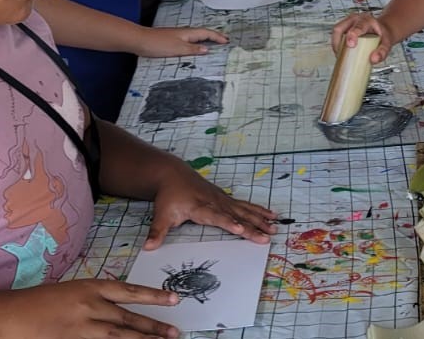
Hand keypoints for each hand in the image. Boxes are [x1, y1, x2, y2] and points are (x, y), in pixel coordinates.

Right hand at [6, 279, 181, 338]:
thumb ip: (96, 300)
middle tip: (175, 333)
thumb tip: (122, 311)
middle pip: (128, 319)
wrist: (9, 315)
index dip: (153, 296)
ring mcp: (81, 328)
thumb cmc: (38, 302)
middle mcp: (89, 306)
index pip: (129, 291)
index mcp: (89, 287)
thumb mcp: (72, 291)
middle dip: (153, 327)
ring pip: (120, 336)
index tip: (174, 299)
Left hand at [130, 26, 227, 57]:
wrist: (140, 41)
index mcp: (188, 33)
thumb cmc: (159, 44)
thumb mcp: (178, 49)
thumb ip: (193, 49)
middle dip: (214, 36)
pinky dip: (197, 41)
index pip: (207, 33)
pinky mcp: (172, 39)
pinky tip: (195, 46)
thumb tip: (206, 49)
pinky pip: (190, 39)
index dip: (217, 37)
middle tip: (224, 40)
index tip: (226, 40)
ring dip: (206, 38)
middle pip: (203, 32)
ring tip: (214, 42)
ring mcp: (178, 35)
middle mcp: (184, 32)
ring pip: (196, 35)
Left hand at [147, 162, 278, 248]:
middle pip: (237, 215)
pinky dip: (259, 210)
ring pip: (245, 209)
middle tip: (267, 236)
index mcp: (200, 207)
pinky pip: (246, 205)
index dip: (229, 223)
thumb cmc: (168, 197)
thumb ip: (157, 232)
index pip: (217, 217)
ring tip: (274, 227)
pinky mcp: (227, 198)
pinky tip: (271, 215)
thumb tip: (148, 248)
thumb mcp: (160, 215)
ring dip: (260, 219)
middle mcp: (215, 202)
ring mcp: (223, 199)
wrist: (173, 175)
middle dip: (252, 226)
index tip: (241, 229)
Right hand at [331, 13, 396, 63]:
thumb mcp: (387, 43)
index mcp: (367, 20)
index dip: (352, 35)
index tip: (351, 45)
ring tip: (340, 56)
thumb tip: (373, 60)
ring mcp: (347, 22)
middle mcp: (355, 19)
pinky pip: (336, 35)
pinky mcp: (343, 27)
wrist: (382, 30)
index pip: (358, 26)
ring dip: (336, 45)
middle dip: (337, 41)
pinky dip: (336, 45)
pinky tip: (340, 54)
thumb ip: (383, 52)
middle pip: (340, 27)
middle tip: (339, 54)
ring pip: (336, 32)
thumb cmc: (383, 36)